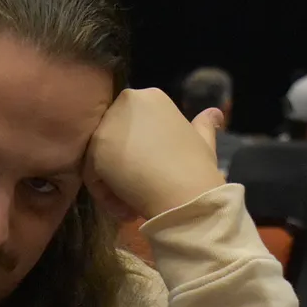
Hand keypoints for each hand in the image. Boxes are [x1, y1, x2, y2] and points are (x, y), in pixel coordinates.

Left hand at [84, 88, 226, 220]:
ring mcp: (109, 123)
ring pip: (100, 160)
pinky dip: (107, 197)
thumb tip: (215, 113)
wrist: (187, 194)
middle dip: (124, 170)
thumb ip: (202, 125)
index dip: (141, 155)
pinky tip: (127, 209)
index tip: (155, 175)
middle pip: (112, 141)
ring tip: (135, 206)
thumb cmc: (197, 169)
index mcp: (150, 96)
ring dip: (115, 187)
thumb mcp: (203, 140)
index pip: (130, 127)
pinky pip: (92, 176)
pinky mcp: (96, 148)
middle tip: (141, 194)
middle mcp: (127, 101)